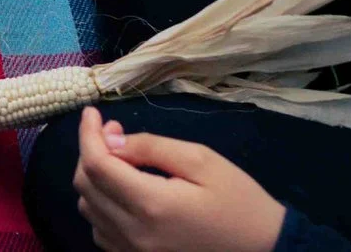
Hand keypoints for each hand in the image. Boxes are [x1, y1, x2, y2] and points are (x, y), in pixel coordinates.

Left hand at [72, 108, 286, 251]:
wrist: (265, 250)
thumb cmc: (239, 202)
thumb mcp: (201, 161)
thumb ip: (151, 147)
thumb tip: (111, 139)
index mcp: (151, 205)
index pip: (96, 165)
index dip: (88, 133)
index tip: (93, 112)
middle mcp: (134, 234)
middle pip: (85, 186)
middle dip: (91, 151)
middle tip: (115, 132)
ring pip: (88, 209)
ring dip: (95, 178)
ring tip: (121, 159)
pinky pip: (101, 231)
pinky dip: (102, 206)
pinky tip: (124, 192)